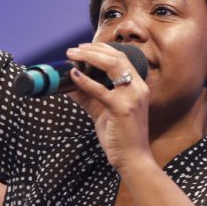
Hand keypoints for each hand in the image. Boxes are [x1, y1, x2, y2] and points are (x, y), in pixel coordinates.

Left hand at [65, 43, 154, 173]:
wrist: (132, 158)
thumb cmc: (119, 135)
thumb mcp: (101, 111)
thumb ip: (87, 96)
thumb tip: (68, 83)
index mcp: (137, 86)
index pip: (121, 57)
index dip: (101, 49)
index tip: (82, 47)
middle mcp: (138, 87)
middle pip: (117, 57)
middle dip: (93, 49)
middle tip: (73, 49)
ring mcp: (132, 97)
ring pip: (112, 66)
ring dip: (89, 57)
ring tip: (72, 56)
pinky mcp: (122, 108)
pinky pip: (101, 90)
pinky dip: (85, 81)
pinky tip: (73, 75)